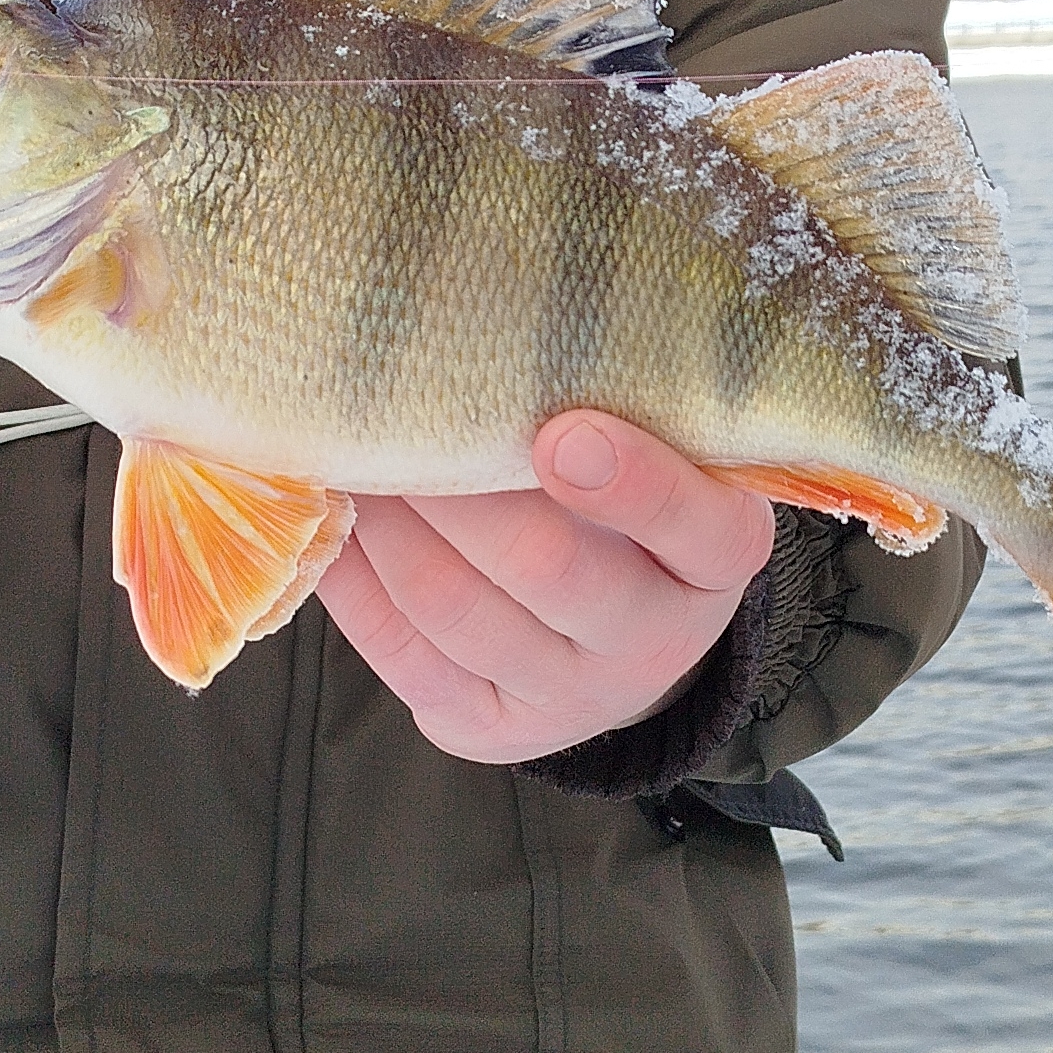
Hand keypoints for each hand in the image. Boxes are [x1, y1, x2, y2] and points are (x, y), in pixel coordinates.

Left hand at [317, 413, 773, 763]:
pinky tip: (333, 521)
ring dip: (388, 525)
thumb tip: (497, 322)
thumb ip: (617, 397)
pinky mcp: (490, 730)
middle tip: (392, 411)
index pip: (698, 526)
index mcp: (718, 554)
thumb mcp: (664, 443)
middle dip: (457, 489)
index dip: (632, 484)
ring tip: (348, 454)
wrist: (622, 636)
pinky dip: (354, 581)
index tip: (560, 432)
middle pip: (550, 567)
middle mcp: (655, 639)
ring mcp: (571, 697)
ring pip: (457, 609)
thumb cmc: (628, 495)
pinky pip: (404, 656)